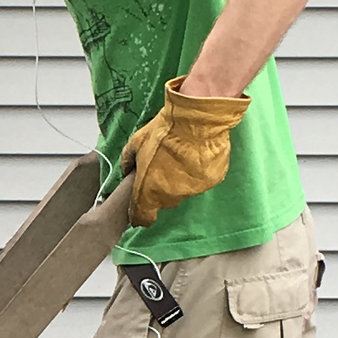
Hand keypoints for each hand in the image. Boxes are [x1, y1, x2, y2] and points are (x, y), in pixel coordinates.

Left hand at [123, 78, 247, 221]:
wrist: (196, 121)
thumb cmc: (164, 131)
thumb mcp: (137, 142)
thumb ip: (128, 159)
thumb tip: (126, 169)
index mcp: (149, 191)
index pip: (142, 217)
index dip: (140, 214)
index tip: (140, 209)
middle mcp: (170, 197)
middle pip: (163, 201)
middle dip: (160, 189)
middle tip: (162, 167)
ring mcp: (192, 191)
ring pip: (183, 191)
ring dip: (180, 180)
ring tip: (180, 158)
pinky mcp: (211, 182)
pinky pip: (201, 181)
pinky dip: (197, 172)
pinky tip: (195, 156)